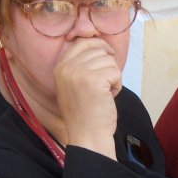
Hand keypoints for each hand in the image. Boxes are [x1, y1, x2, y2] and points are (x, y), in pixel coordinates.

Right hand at [53, 38, 121, 159]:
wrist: (87, 135)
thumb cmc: (85, 113)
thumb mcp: (73, 84)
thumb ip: (80, 65)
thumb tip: (100, 44)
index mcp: (60, 67)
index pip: (82, 42)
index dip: (98, 45)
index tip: (108, 54)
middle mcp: (67, 67)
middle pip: (98, 50)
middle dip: (108, 65)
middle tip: (105, 84)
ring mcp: (79, 72)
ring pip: (109, 61)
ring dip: (113, 77)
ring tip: (104, 93)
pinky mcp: (94, 80)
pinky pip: (116, 72)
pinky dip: (117, 85)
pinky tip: (109, 97)